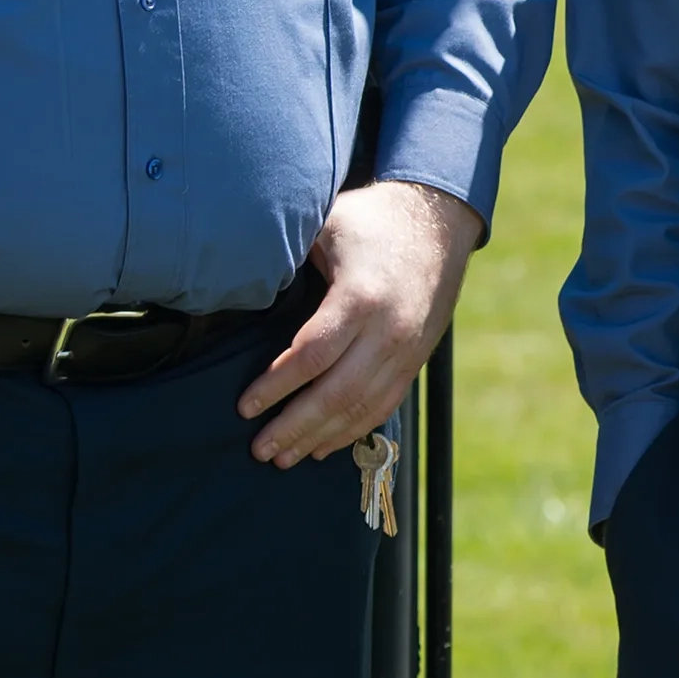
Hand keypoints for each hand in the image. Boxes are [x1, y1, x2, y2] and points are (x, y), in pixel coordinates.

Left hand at [239, 180, 483, 465]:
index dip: (276, 386)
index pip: (312, 355)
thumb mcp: (328, 225)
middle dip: (294, 425)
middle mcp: (389, 330)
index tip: (244, 406)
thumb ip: (290, 258)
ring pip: (361, 408)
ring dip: (320, 437)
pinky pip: (384, 405)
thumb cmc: (371, 221)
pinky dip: (353, 431)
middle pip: (336, 393)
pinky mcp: (416, 359)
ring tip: (284, 457)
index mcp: (362, 297)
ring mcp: (407, 349)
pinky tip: (324, 446)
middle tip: (259, 449)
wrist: (440, 220)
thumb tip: (238, 286)